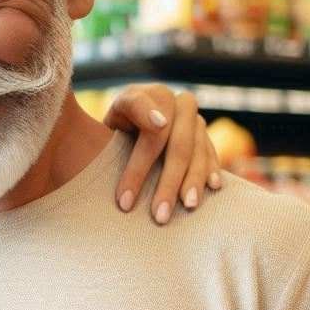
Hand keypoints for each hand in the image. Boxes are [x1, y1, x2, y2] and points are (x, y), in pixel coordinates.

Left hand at [102, 85, 221, 222]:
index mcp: (137, 96)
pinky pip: (211, 151)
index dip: (146, 118)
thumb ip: (105, 137)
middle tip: (159, 213)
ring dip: (193, 180)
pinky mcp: (202, 132)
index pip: (139, 107)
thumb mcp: (96, 137)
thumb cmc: (103, 141)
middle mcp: (168, 101)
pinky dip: (211, 169)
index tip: (156, 131)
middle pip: (174, 140)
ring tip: (187, 206)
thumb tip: (153, 128)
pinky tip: (213, 187)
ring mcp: (189, 116)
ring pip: (196, 148)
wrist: (121, 136)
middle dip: (167, 179)